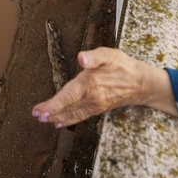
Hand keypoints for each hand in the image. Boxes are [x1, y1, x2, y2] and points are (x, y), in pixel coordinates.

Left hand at [32, 48, 173, 127]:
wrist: (141, 83)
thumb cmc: (123, 65)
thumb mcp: (109, 54)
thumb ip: (94, 56)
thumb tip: (81, 57)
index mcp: (90, 83)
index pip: (68, 96)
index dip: (53, 105)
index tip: (40, 110)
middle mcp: (91, 98)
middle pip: (67, 107)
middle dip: (50, 113)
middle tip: (36, 116)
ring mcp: (95, 105)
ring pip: (72, 114)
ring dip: (57, 117)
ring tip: (44, 120)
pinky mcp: (98, 109)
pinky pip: (80, 116)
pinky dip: (69, 120)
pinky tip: (60, 123)